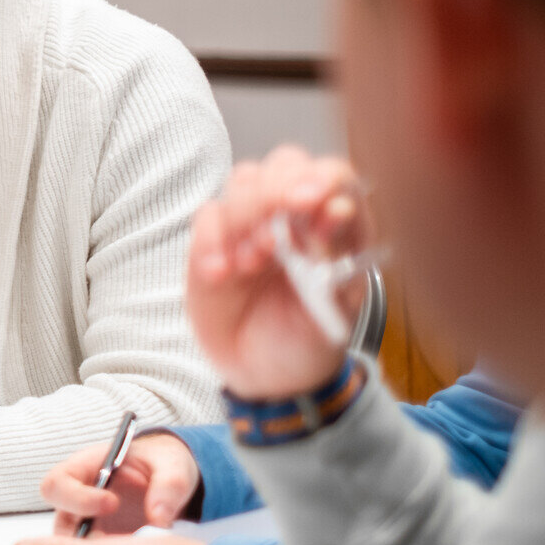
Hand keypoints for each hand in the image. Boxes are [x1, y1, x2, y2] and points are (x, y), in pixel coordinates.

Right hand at [40, 432, 201, 533]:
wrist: (170, 480)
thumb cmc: (162, 463)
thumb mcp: (171, 463)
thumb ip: (168, 485)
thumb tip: (158, 519)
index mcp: (83, 468)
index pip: (57, 484)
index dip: (77, 498)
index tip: (113, 503)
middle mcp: (77, 500)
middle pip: (60, 526)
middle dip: (85, 541)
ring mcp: (87, 526)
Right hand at [187, 145, 371, 399]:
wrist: (267, 379)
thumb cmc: (309, 342)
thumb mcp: (335, 313)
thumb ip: (336, 261)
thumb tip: (337, 209)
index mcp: (337, 228)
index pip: (334, 177)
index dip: (324, 180)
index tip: (313, 202)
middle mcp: (295, 217)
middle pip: (285, 165)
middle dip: (278, 189)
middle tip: (275, 233)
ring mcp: (251, 225)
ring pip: (243, 182)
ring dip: (247, 216)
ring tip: (251, 264)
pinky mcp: (213, 242)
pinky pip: (207, 217)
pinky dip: (212, 241)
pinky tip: (222, 275)